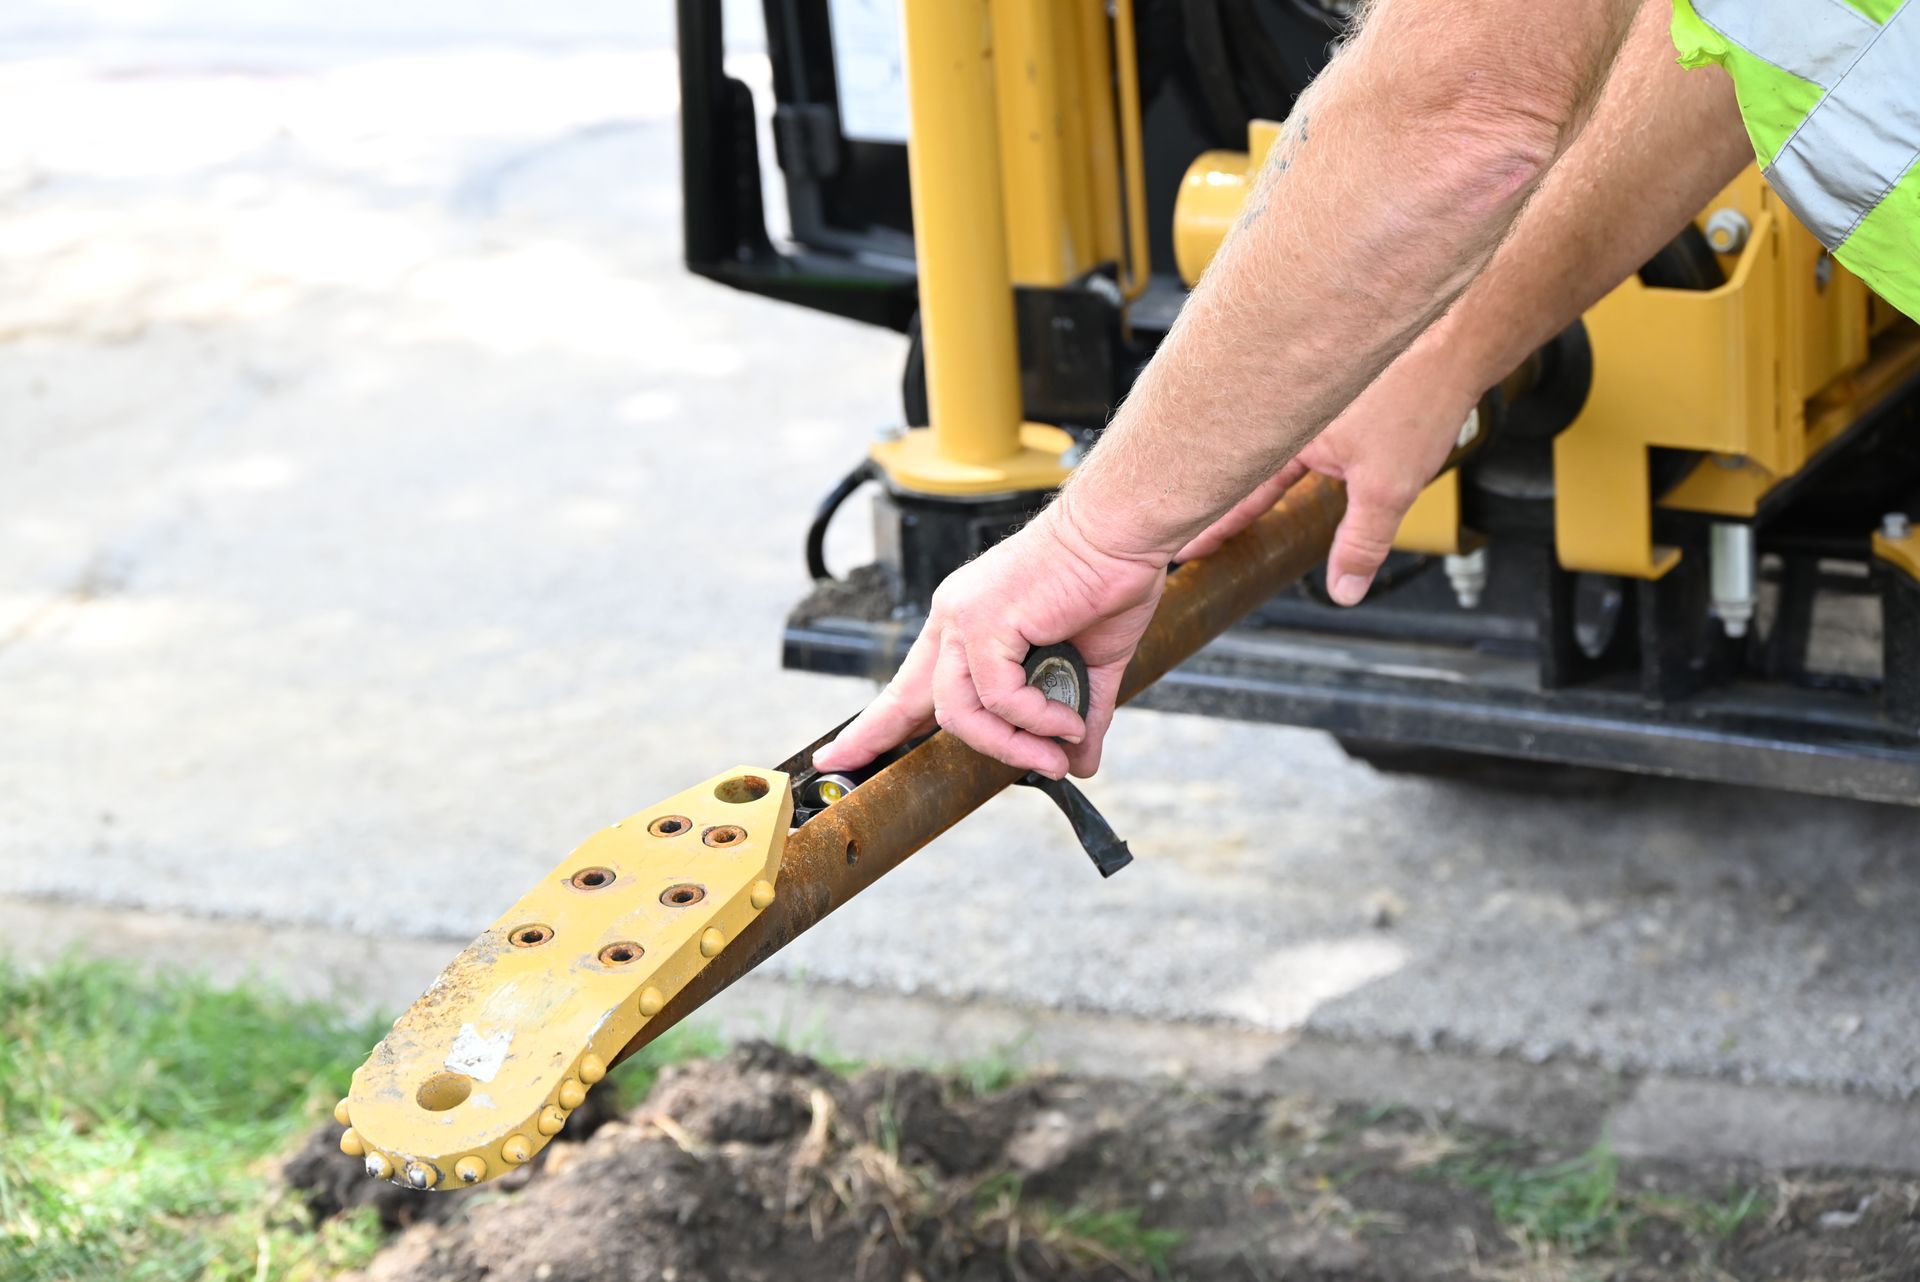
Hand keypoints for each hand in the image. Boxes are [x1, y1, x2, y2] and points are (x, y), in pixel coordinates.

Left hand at [812, 500, 1165, 779]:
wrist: (1123, 533)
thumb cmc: (1108, 580)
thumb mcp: (1088, 664)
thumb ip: (1074, 715)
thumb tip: (1081, 763)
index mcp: (968, 621)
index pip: (908, 684)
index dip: (876, 725)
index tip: (839, 756)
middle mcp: (954, 616)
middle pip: (918, 702)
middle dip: (903, 742)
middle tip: (959, 768)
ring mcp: (964, 616)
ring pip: (960, 711)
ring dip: (1012, 745)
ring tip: (1055, 754)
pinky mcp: (985, 619)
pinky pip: (998, 696)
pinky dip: (1037, 719)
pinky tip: (1067, 722)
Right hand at [1176, 351, 1472, 604]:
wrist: (1457, 337)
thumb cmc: (1419, 394)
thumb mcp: (1389, 488)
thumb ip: (1362, 543)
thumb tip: (1344, 589)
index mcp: (1288, 432)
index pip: (1239, 491)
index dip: (1214, 524)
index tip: (1187, 546)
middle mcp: (1286, 403)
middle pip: (1245, 460)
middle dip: (1224, 494)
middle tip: (1197, 526)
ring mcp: (1305, 388)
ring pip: (1272, 437)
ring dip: (1260, 465)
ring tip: (1242, 497)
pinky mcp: (1330, 378)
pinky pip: (1297, 417)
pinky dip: (1293, 440)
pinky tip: (1310, 454)